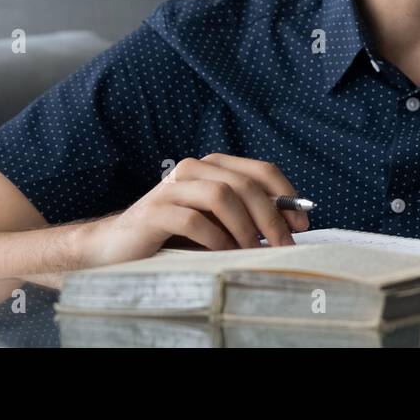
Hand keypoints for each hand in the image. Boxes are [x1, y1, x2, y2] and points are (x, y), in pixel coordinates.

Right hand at [80, 154, 309, 267]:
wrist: (117, 246)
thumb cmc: (175, 236)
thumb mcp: (218, 222)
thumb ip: (247, 215)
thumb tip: (291, 225)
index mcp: (213, 166)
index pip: (261, 170)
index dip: (286, 196)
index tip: (301, 225)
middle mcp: (193, 169)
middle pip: (245, 184)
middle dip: (271, 216)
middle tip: (284, 245)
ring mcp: (171, 187)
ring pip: (222, 195)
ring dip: (244, 226)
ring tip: (251, 250)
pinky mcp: (154, 211)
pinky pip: (194, 220)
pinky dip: (215, 239)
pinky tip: (221, 253)